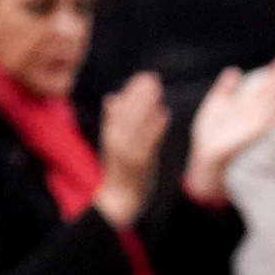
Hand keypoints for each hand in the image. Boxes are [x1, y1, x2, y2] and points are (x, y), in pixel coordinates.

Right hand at [95, 72, 168, 225]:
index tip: (142, 77)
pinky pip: (149, 141)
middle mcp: (117, 140)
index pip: (120, 107)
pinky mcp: (140, 162)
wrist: (118, 198)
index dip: (131, 90)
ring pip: (137, 122)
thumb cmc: (118, 169)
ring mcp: (128, 151)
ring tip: (158, 90)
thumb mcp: (111, 142)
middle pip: (129, 111)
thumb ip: (112, 121)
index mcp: (110, 133)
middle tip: (152, 78)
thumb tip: (111, 98)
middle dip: (140, 93)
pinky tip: (164, 114)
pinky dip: (155, 127)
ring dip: (148, 105)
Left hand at [183, 55, 274, 201]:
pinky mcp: (253, 133)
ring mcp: (256, 122)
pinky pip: (270, 119)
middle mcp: (255, 112)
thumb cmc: (212, 132)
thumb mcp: (217, 103)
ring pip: (273, 100)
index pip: (265, 85)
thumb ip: (226, 87)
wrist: (204, 153)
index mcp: (247, 104)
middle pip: (273, 90)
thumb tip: (234, 70)